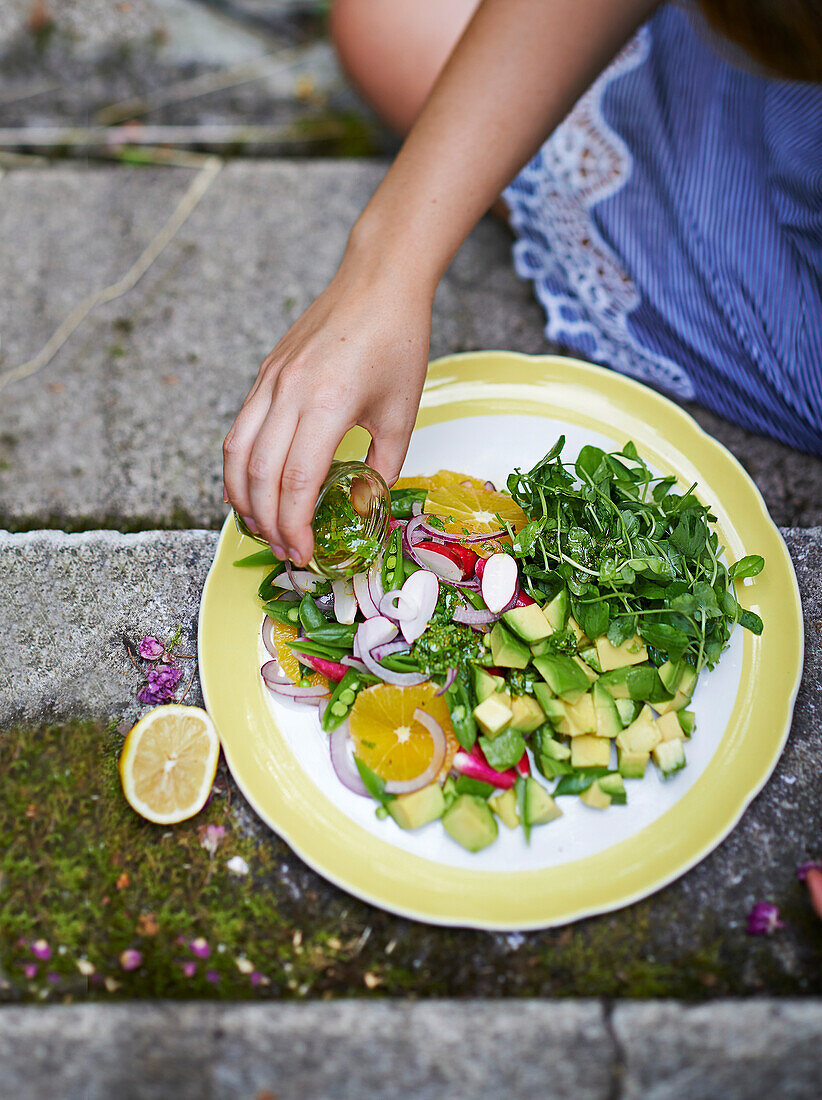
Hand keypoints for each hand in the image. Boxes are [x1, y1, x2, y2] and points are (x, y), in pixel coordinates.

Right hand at [223, 254, 431, 565]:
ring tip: (262, 527)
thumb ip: (382, 467)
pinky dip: (237, 466)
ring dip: (244, 499)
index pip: (297, 482)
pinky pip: (239, 429)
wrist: (379, 280)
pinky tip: (248, 489)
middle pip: (260, 475)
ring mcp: (270, 382)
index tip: (303, 553)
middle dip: (268, 522)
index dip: (295, 525)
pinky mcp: (265, 375)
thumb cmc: (398, 341)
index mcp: (327, 403)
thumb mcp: (402, 413)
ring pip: (237, 453)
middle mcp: (289, 392)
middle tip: (285, 550)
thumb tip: (363, 508)